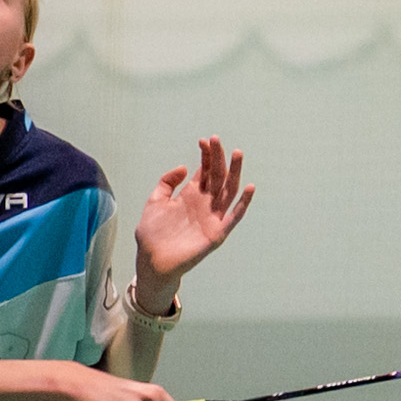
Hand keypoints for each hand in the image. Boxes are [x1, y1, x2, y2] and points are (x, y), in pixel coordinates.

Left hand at [133, 136, 253, 307]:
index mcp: (190, 195)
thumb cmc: (152, 234)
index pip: (204, 171)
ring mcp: (212, 217)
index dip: (205, 156)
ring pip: (228, 191)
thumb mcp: (155, 201)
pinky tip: (249, 187)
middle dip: (218, 157)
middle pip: (217, 176)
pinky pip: (234, 217)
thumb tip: (184, 167)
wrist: (151, 260)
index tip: (204, 141)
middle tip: (217, 139)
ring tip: (237, 154)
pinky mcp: (217, 233)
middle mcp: (204, 204)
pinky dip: (243, 203)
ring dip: (235, 172)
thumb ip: (166, 183)